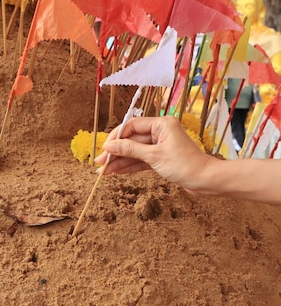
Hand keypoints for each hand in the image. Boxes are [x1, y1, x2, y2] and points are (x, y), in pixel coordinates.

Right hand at [95, 115, 212, 194]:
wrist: (206, 181)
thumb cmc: (184, 165)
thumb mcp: (154, 156)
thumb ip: (130, 149)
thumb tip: (110, 145)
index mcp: (161, 124)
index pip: (132, 126)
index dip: (116, 137)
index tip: (105, 149)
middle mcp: (160, 132)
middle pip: (132, 140)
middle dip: (116, 152)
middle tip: (100, 164)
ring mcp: (161, 146)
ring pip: (135, 152)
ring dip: (120, 161)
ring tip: (104, 172)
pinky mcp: (162, 158)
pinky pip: (142, 160)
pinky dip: (130, 166)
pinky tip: (116, 172)